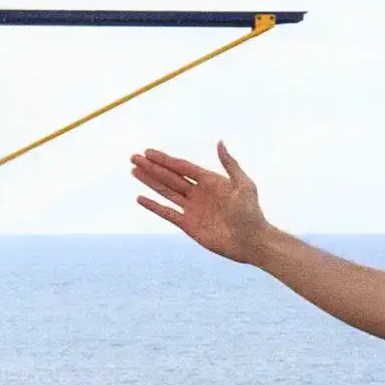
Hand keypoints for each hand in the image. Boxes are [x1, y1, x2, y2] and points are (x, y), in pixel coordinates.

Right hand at [131, 142, 275, 265]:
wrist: (250, 241)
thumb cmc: (251, 213)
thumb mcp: (244, 185)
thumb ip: (230, 164)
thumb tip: (219, 142)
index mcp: (211, 181)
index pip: (182, 167)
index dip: (165, 159)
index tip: (148, 152)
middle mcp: (199, 193)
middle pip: (170, 177)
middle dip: (152, 167)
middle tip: (133, 157)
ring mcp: (192, 208)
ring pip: (165, 192)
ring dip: (149, 182)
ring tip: (133, 171)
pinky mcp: (188, 225)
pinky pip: (167, 213)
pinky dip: (154, 206)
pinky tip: (140, 198)